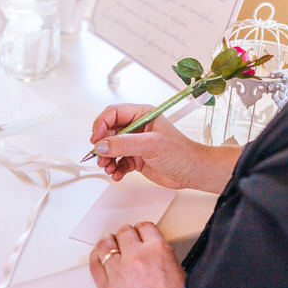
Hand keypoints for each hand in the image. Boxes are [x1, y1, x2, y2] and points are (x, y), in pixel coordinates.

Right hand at [89, 103, 216, 189]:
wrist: (192, 171)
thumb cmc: (180, 152)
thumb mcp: (151, 144)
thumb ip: (124, 144)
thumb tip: (102, 144)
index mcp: (142, 115)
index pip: (113, 113)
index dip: (101, 124)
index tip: (96, 138)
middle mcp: (137, 127)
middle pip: (109, 132)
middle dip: (102, 145)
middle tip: (100, 156)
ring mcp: (136, 143)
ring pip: (111, 148)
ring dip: (107, 159)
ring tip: (109, 167)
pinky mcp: (136, 158)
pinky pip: (118, 161)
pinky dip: (115, 168)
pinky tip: (117, 174)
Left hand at [89, 222, 184, 287]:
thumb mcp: (177, 271)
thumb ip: (159, 256)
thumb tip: (148, 252)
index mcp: (158, 250)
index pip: (144, 227)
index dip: (141, 231)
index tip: (140, 236)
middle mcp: (137, 256)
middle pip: (124, 232)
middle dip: (126, 237)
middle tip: (126, 243)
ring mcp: (118, 271)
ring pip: (105, 244)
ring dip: (109, 244)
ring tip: (110, 247)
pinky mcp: (105, 287)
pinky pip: (94, 264)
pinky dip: (95, 258)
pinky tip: (99, 259)